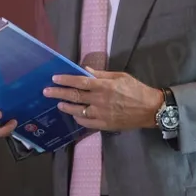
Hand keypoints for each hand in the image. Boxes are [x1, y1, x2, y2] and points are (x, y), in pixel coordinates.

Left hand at [44, 68, 163, 131]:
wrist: (149, 109)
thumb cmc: (136, 89)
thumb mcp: (120, 76)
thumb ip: (102, 75)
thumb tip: (86, 71)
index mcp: (104, 86)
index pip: (80, 81)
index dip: (66, 80)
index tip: (54, 78)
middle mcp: (100, 100)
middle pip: (75, 96)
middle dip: (58, 93)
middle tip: (46, 92)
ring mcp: (101, 114)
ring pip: (77, 110)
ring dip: (66, 106)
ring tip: (58, 104)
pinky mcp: (104, 125)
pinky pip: (86, 122)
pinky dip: (78, 118)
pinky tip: (74, 114)